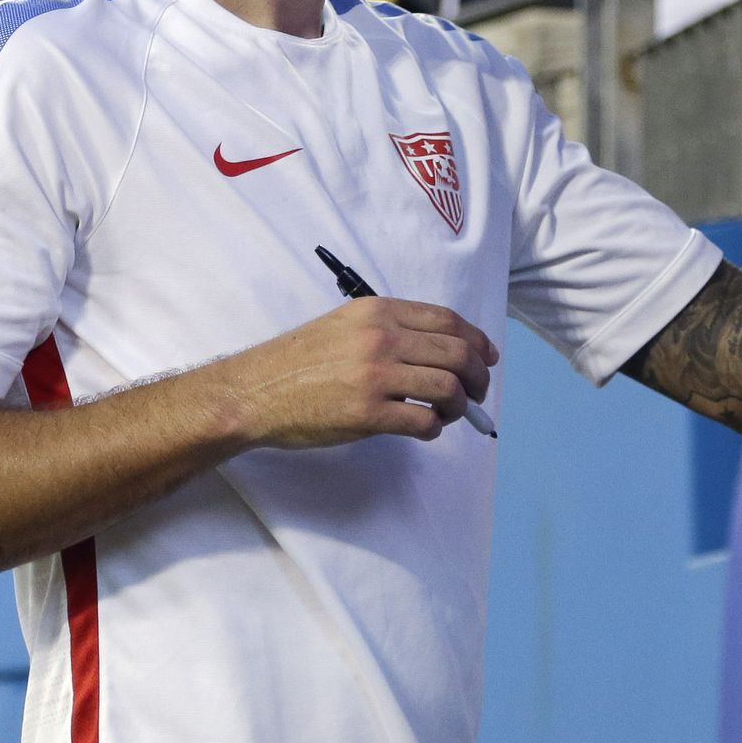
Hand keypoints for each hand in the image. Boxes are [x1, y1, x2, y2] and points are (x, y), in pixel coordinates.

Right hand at [223, 297, 500, 447]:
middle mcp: (381, 338)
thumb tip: (440, 349)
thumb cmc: (298, 362)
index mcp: (378, 312)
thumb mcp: (346, 325)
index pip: (448, 319)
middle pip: (457, 353)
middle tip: (475, 393)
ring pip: (447, 388)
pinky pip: (423, 421)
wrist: (254, 391)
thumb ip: (389, 329)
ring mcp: (375, 375)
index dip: (477, 340)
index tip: (487, 357)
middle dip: (477, 377)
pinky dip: (434, 429)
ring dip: (458, 406)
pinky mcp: (367, 413)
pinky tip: (425, 430)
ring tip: (447, 415)